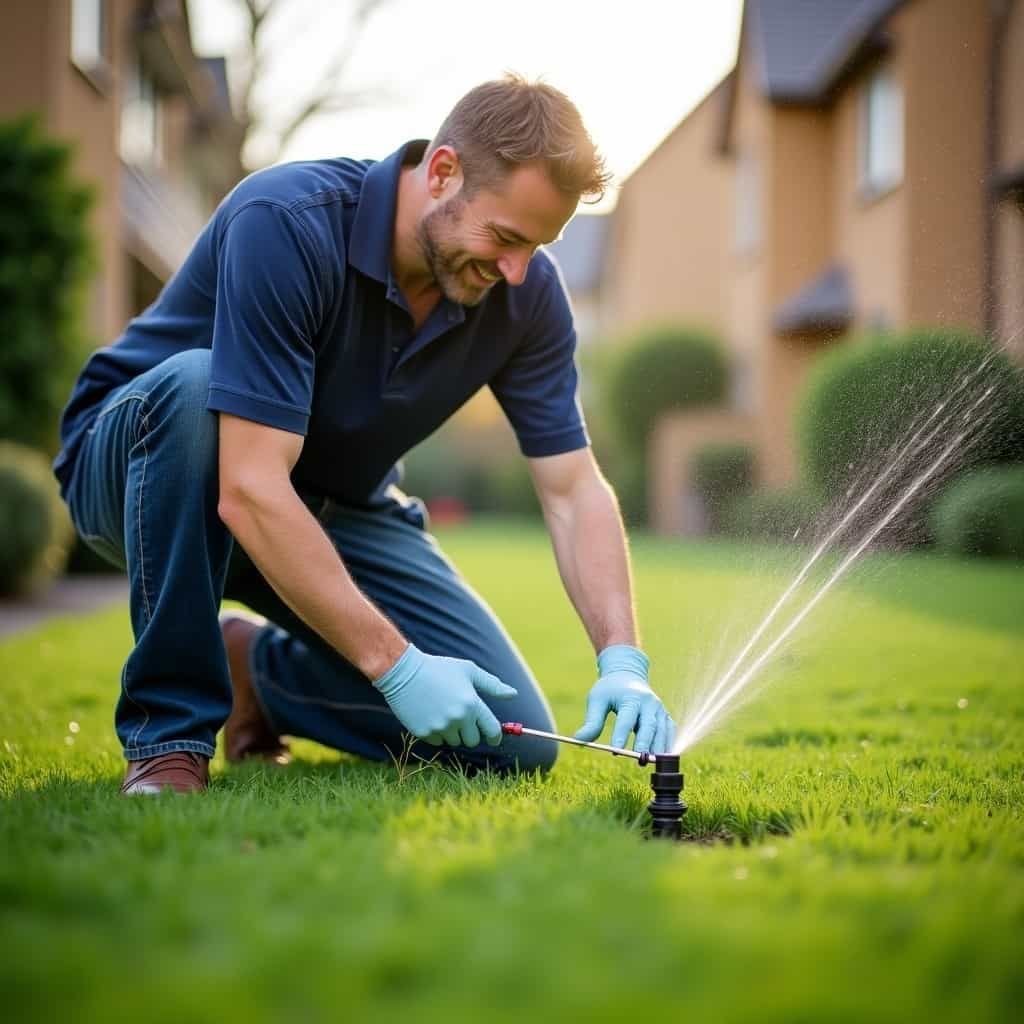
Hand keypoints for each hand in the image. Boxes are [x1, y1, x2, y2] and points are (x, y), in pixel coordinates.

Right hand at [372, 644, 516, 746]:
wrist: (404, 672)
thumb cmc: (439, 668)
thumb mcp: (468, 670)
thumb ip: (492, 684)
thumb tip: (513, 694)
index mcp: (472, 704)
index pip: (491, 730)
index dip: (495, 736)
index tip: (494, 737)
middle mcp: (458, 718)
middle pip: (473, 740)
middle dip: (470, 732)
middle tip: (462, 718)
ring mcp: (440, 727)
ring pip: (454, 742)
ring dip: (453, 733)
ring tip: (443, 712)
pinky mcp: (424, 733)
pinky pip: (437, 742)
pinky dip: (437, 733)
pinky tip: (431, 715)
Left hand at [574, 645, 674, 753]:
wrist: (627, 674)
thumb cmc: (610, 689)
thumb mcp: (597, 700)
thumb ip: (591, 721)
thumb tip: (578, 741)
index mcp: (630, 697)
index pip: (626, 718)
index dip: (621, 735)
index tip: (616, 751)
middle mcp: (648, 703)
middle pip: (648, 725)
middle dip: (644, 743)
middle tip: (639, 759)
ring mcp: (659, 708)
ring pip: (662, 730)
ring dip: (658, 747)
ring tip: (651, 762)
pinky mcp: (664, 715)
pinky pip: (669, 730)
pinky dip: (668, 743)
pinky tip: (663, 757)